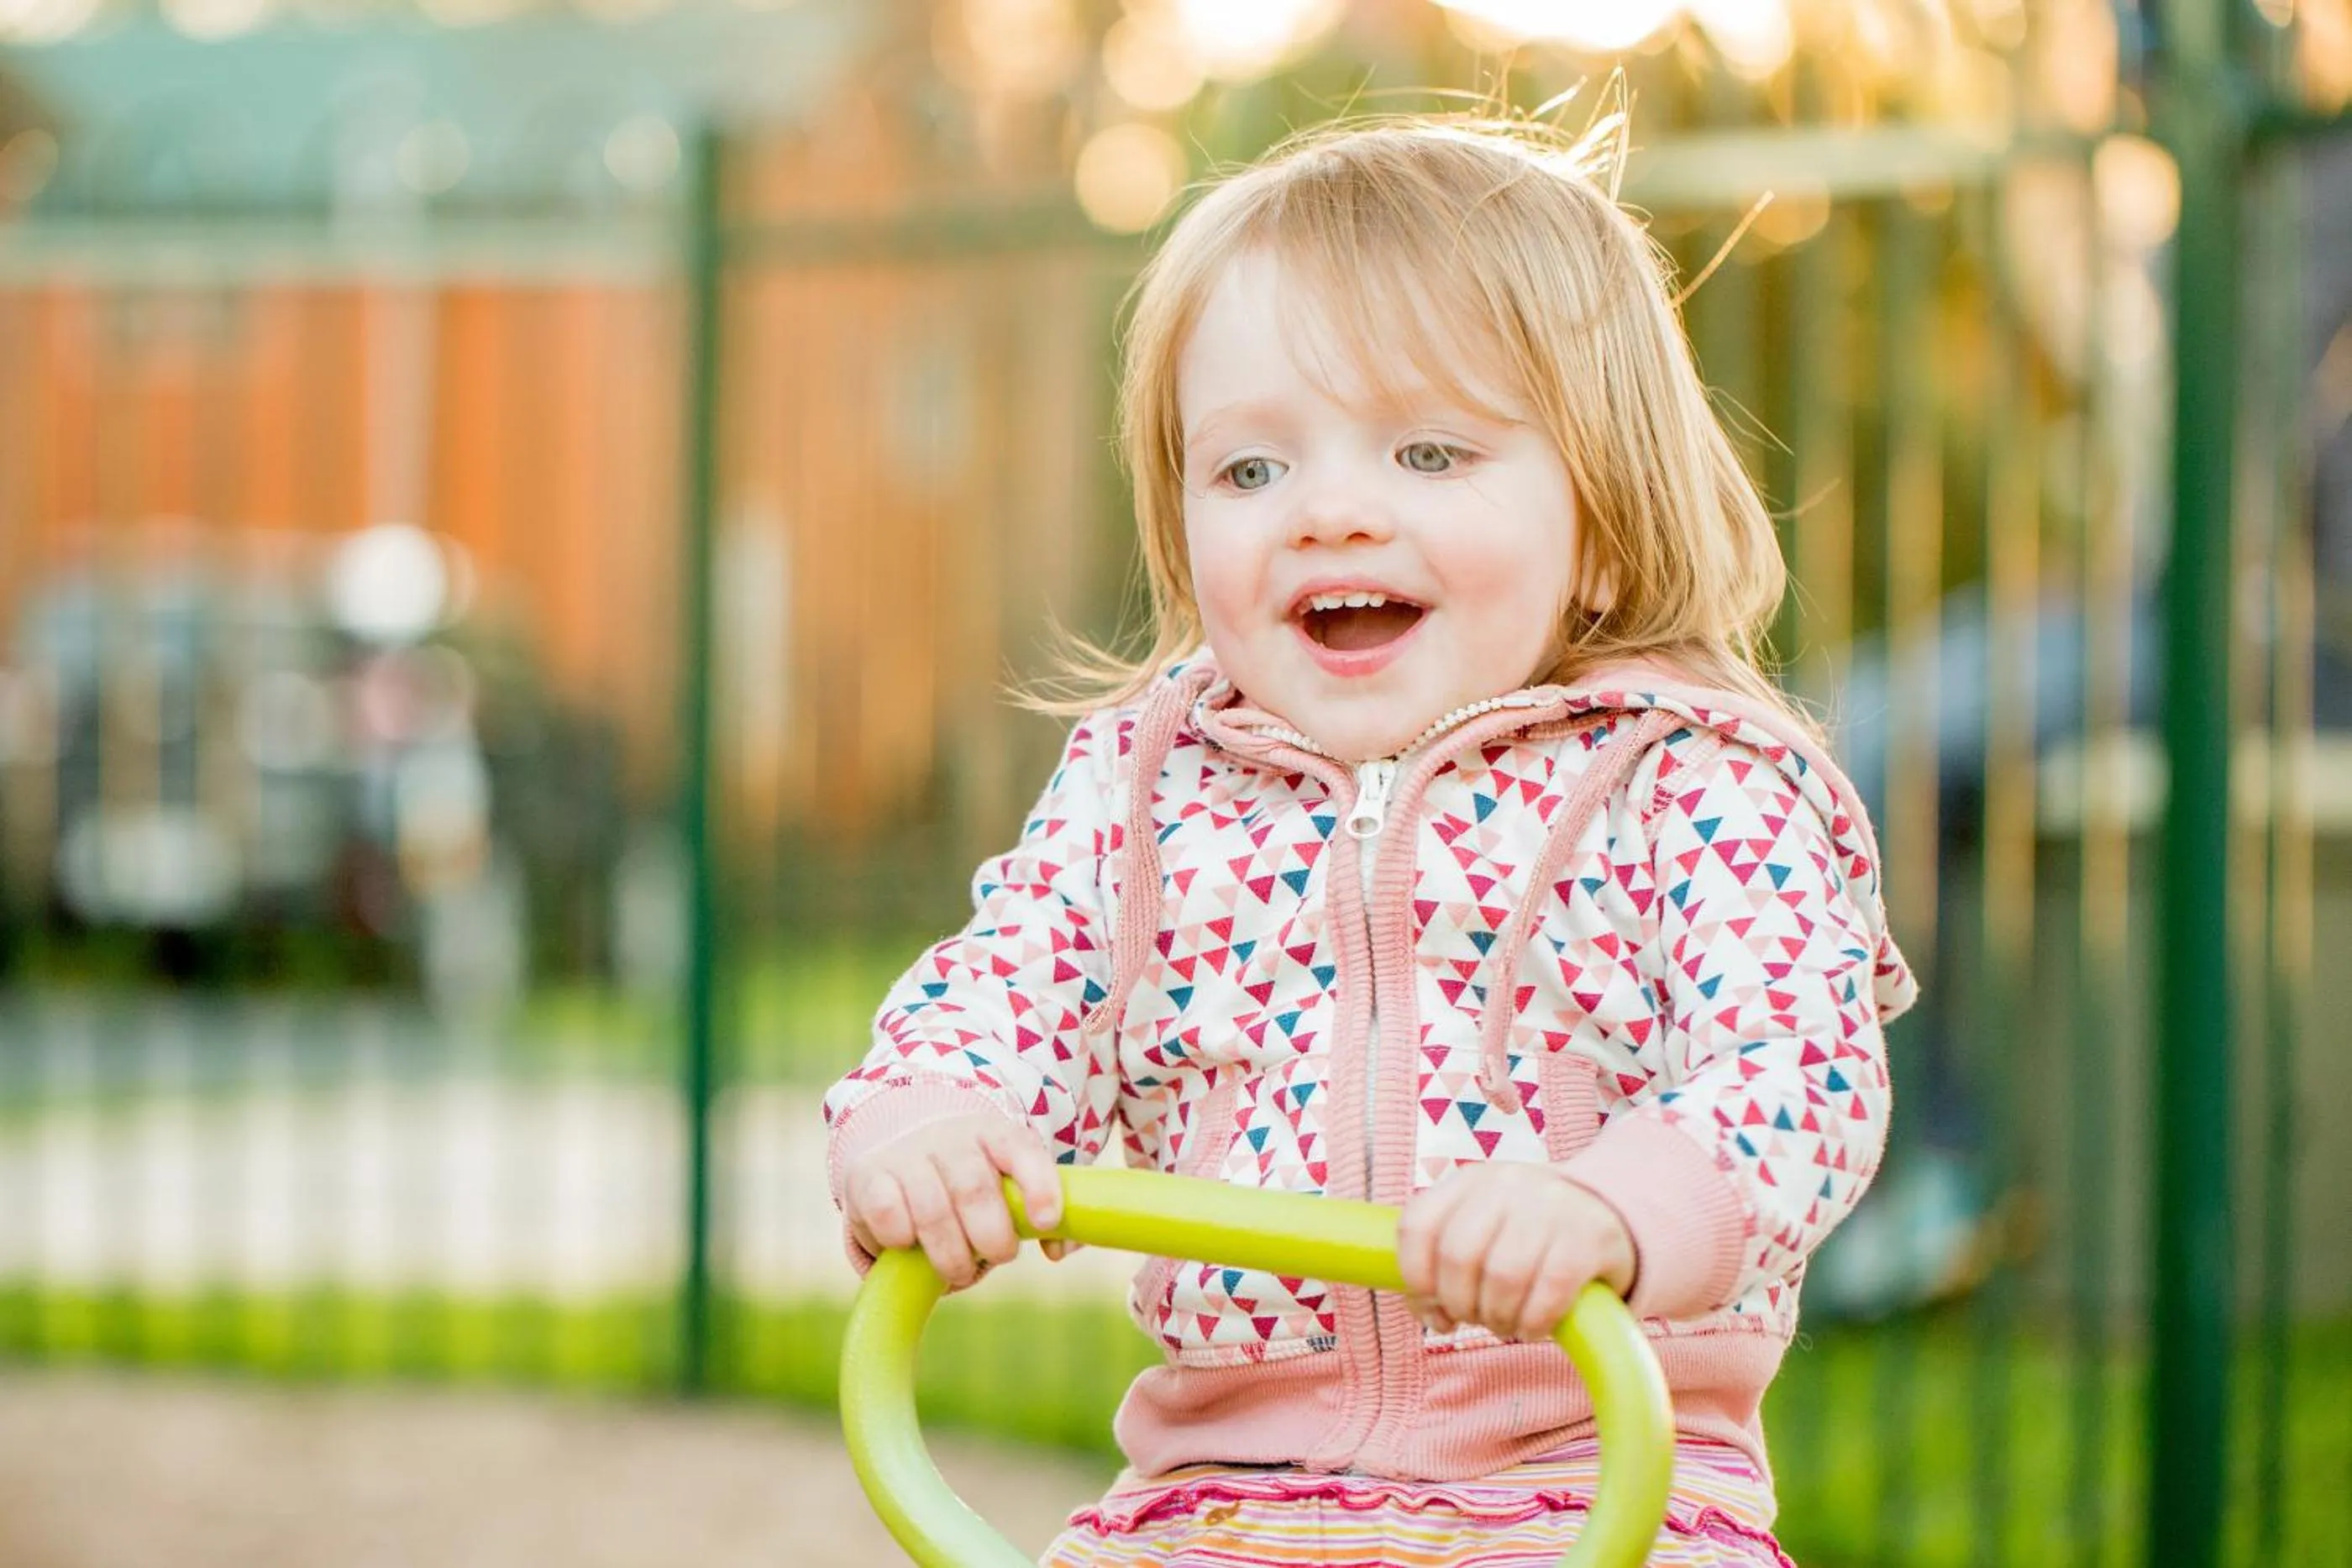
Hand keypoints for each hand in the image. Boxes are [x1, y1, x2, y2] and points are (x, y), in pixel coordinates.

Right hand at [842, 1112, 1063, 1289]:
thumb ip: (1043, 1215)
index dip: (1039, 1185)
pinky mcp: (867, 1175)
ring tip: (959, 1272)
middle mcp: (950, 1138)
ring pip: (932, 1209)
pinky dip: (901, 1240)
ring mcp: (907, 1154)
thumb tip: (1058, 1251)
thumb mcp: (1009, 1185)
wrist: (901, 1143)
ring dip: (950, 1254)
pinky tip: (909, 1247)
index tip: (1047, 1223)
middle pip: (975, 1189)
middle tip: (999, 1257)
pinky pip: (887, 1213)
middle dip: (991, 1237)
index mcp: (995, 1135)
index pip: (1021, 1151)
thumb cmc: (972, 1178)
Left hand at [1396, 1162, 1636, 1341]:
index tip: (1434, 1309)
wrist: (1607, 1215)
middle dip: (1461, 1304)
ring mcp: (1551, 1205)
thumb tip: (1434, 1315)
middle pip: (1458, 1257)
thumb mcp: (1483, 1229)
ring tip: (1506, 1324)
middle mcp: (1507, 1183)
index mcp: (1469, 1180)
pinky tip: (1535, 1328)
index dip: (1416, 1280)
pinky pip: (1549, 1292)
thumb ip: (1445, 1263)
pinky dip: (1534, 1322)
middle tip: (1477, 1319)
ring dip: (1498, 1317)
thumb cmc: (1528, 1236)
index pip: (1418, 1226)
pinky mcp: (1590, 1236)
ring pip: (1503, 1276)